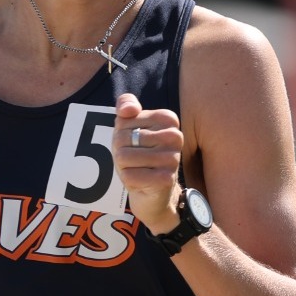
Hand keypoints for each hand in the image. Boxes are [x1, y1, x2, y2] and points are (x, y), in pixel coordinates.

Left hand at [113, 92, 183, 234]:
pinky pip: (129, 176)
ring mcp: (172, 158)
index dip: (120, 133)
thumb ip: (126, 106)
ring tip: (136, 168)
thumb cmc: (141, 153)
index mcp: (168, 118)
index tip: (134, 141)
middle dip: (120, 150)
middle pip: (122, 138)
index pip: (125, 120)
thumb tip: (127, 110)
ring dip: (123, 166)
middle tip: (134, 158)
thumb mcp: (130, 126)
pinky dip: (127, 179)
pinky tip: (140, 180)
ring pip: (123, 157)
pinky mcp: (165, 178)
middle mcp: (175, 136)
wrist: (154, 190)